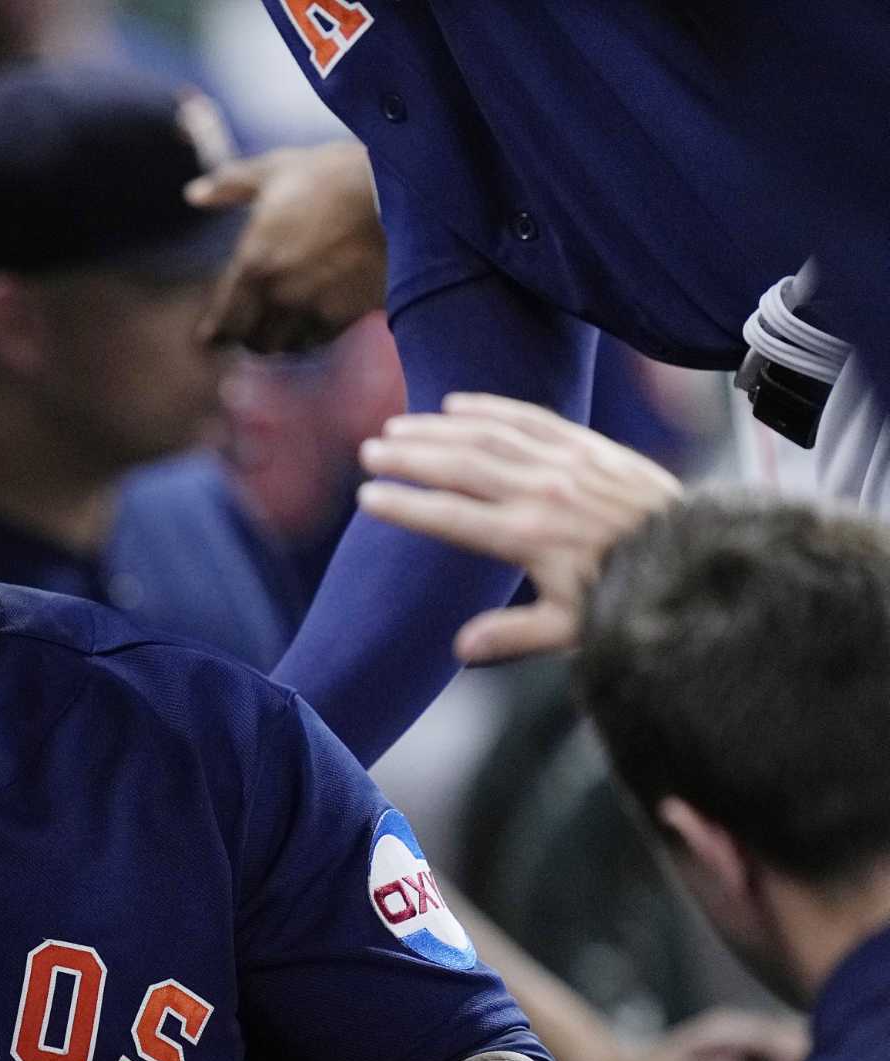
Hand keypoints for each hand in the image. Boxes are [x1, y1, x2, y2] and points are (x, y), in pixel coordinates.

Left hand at [189, 140, 385, 354]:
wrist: (404, 190)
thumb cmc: (335, 174)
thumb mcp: (278, 170)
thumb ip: (231, 184)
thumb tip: (192, 194)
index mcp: (252, 264)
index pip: (222, 324)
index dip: (215, 334)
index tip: (212, 338)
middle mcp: (278, 295)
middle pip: (253, 344)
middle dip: (250, 337)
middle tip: (250, 329)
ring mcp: (314, 308)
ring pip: (287, 348)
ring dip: (282, 340)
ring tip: (283, 324)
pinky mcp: (348, 316)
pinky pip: (320, 341)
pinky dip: (313, 336)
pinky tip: (314, 319)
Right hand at [357, 392, 684, 662]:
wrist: (698, 552)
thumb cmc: (630, 595)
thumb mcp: (571, 628)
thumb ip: (514, 636)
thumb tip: (460, 650)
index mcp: (530, 539)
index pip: (450, 517)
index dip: (405, 506)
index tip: (368, 498)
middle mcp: (542, 493)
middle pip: (460, 465)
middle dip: (410, 457)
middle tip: (370, 452)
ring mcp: (565, 463)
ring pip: (487, 436)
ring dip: (436, 429)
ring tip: (396, 427)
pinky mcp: (587, 444)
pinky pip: (529, 417)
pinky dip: (489, 407)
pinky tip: (455, 404)